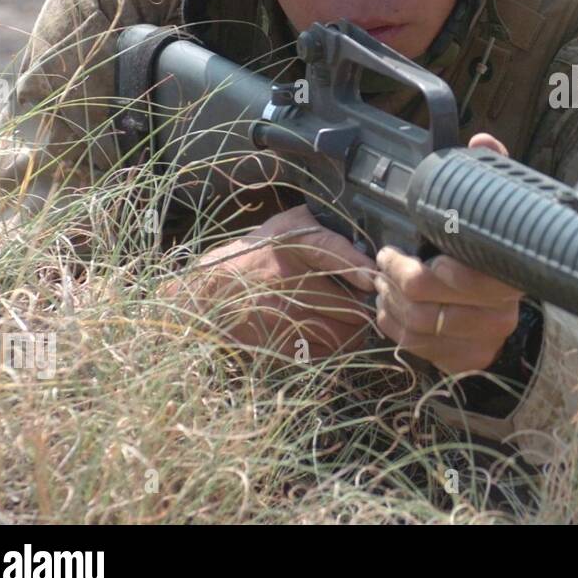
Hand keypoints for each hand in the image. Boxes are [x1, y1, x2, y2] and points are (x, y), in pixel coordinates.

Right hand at [175, 203, 376, 360]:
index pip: (329, 252)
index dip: (356, 266)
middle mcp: (283, 283)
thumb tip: (365, 234)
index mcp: (288, 246)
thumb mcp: (285, 226)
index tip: (373, 277)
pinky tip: (331, 332)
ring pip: (342, 334)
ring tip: (350, 318)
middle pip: (349, 306)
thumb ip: (323, 225)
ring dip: (354, 329)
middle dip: (364, 306)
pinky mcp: (278, 346)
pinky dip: (337, 346)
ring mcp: (281, 319)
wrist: (205, 297)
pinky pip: (326, 353)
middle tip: (364, 302)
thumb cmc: (255, 256)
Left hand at [374, 133, 524, 374]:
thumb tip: (481, 141)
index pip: (448, 277)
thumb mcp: (489, 212)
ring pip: (415, 328)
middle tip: (383, 266)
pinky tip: (394, 310)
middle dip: (392, 283)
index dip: (407, 266)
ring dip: (389, 306)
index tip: (393, 251)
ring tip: (384, 287)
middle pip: (423, 305)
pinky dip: (396, 329)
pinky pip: (418, 349)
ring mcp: (485, 340)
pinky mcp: (469, 360)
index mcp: (506, 273)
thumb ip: (485, 175)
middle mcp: (501, 311)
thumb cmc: (490, 252)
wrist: (512, 303)